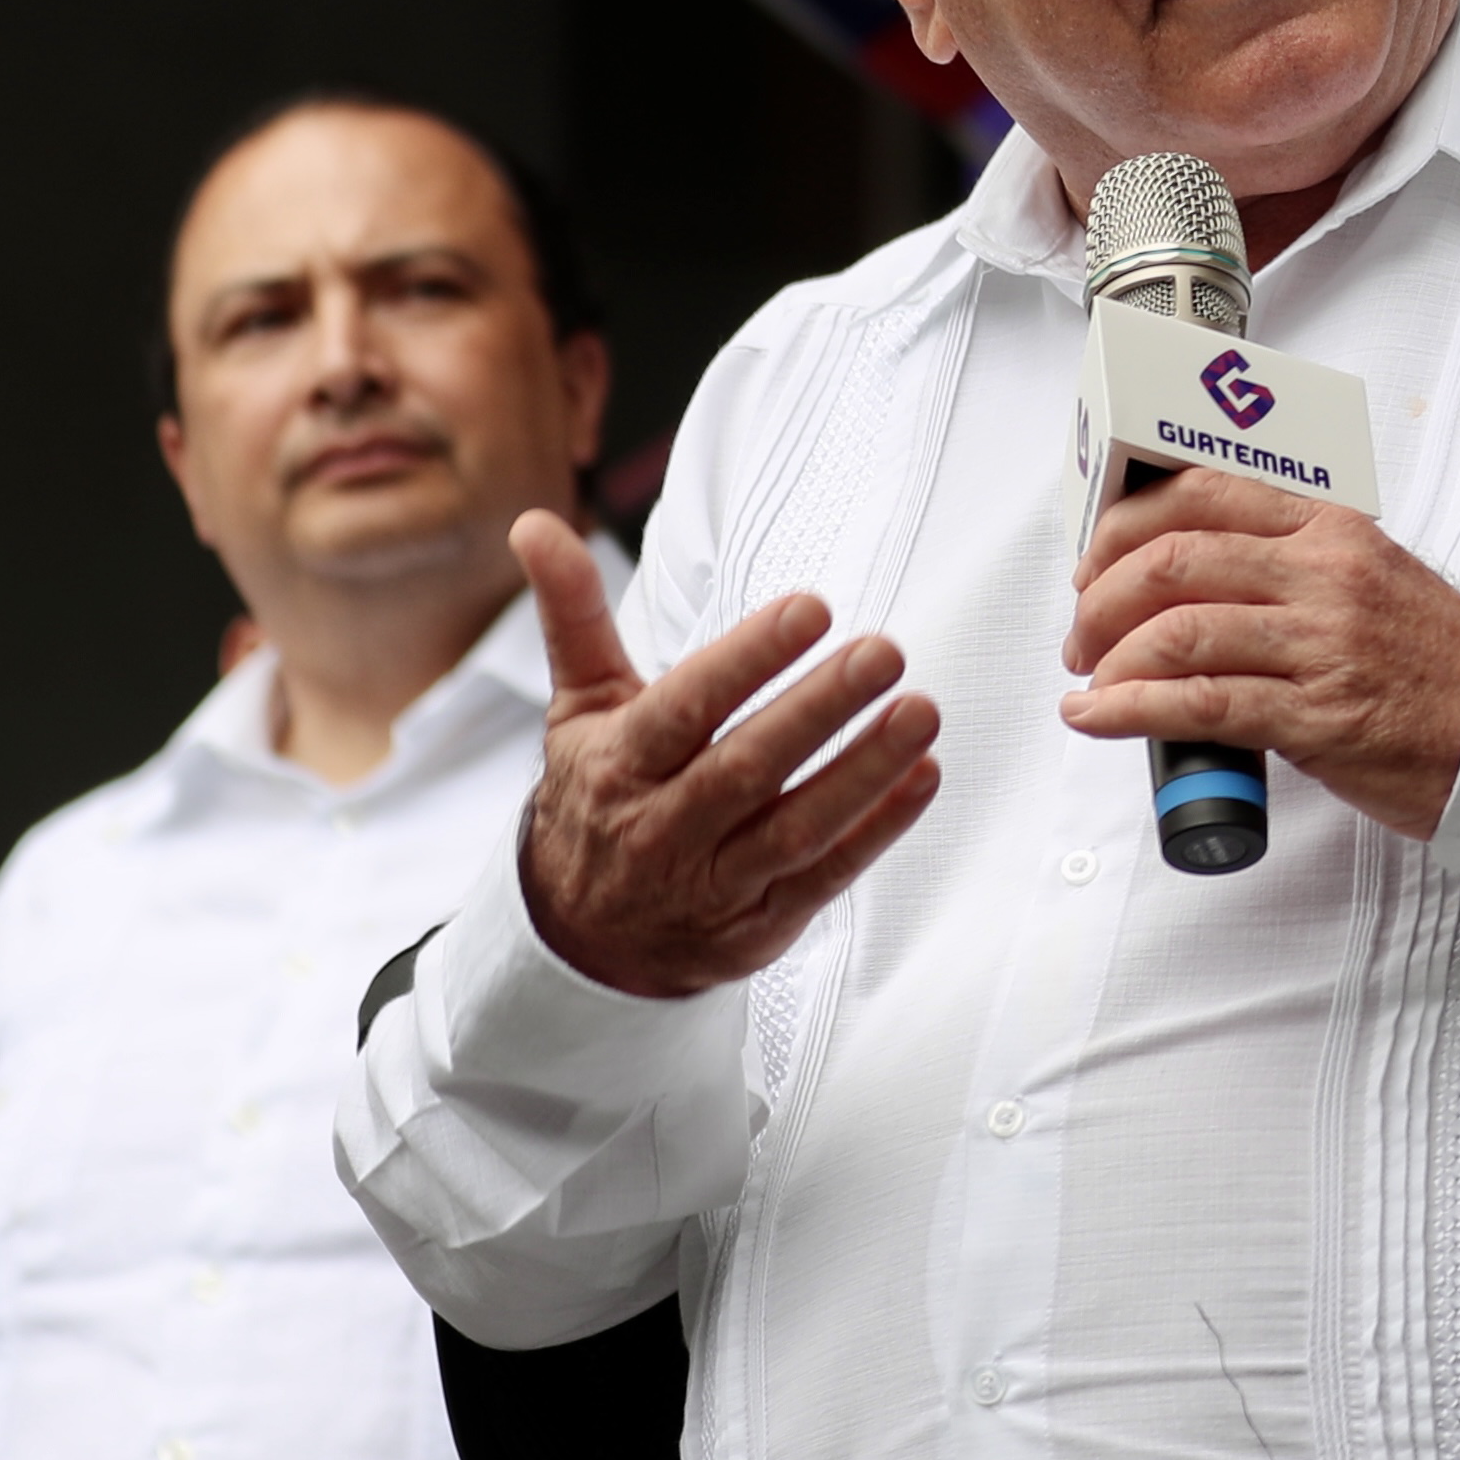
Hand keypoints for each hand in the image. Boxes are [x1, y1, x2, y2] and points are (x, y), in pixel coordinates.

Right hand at [512, 511, 944, 999]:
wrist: (583, 937)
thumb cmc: (599, 793)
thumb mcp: (578, 708)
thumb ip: (574, 616)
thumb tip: (536, 522)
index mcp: (620, 762)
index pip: (686, 706)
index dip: (748, 659)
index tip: (812, 608)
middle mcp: (662, 826)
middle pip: (747, 766)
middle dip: (819, 709)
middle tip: (885, 651)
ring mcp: (713, 882)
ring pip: (795, 827)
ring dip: (864, 771)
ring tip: (922, 711)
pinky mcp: (759, 924)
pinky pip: (825, 877)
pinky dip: (878, 830)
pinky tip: (923, 777)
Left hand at [1063, 471, 1459, 838]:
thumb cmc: (1436, 662)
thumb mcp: (1369, 577)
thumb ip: (1289, 563)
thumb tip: (1188, 579)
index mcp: (1331, 530)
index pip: (1202, 495)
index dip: (1124, 526)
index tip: (1096, 561)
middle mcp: (1323, 576)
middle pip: (1172, 559)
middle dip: (1101, 598)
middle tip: (1085, 632)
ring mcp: (1320, 644)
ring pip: (1177, 629)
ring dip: (1109, 659)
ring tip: (1093, 681)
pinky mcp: (1314, 715)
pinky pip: (1197, 702)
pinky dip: (1129, 710)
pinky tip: (1099, 717)